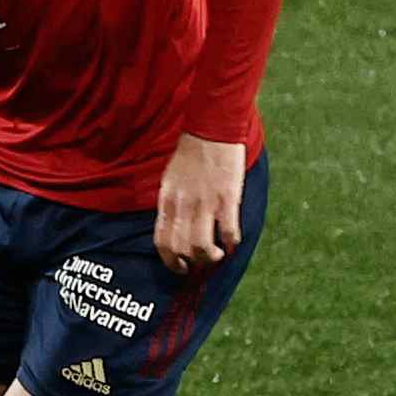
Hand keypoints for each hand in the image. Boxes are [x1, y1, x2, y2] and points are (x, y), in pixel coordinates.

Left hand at [155, 133, 245, 274]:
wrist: (210, 129)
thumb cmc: (190, 154)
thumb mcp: (170, 180)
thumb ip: (171, 205)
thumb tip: (173, 228)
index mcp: (167, 201)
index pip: (162, 242)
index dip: (170, 261)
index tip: (180, 266)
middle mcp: (184, 206)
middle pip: (182, 250)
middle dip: (192, 263)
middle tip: (201, 263)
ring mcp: (206, 204)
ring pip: (203, 247)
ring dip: (211, 257)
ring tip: (218, 254)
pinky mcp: (227, 199)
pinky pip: (229, 232)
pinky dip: (232, 242)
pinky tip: (233, 241)